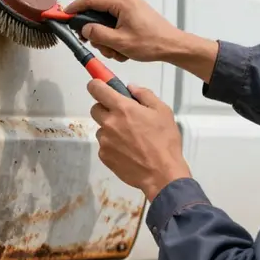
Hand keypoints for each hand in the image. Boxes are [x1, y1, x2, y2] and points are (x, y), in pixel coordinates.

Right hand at [64, 0, 180, 63]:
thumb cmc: (151, 43)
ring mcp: (130, 6)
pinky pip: (116, 22)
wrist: (173, 46)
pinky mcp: (134, 13)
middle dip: (95, 31)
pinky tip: (122, 48)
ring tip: (116, 50)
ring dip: (106, 37)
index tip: (65, 15)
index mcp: (121, 1)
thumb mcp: (120, 42)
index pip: (90, 0)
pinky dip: (115, 36)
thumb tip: (85, 29)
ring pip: (106, 20)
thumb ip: (98, 34)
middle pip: (98, 11)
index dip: (75, 7)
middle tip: (96, 44)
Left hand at [88, 79, 191, 202]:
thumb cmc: (165, 140)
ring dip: (110, 129)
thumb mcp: (162, 111)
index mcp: (122, 108)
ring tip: (130, 139)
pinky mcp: (103, 156)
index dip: (97, 85)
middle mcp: (109, 122)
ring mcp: (104, 140)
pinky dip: (113, 145)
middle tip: (122, 116)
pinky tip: (128, 151)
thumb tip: (130, 87)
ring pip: (101, 128)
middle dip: (106, 109)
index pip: (96, 88)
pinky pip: (104, 145)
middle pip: (95, 108)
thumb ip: (144, 95)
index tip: (101, 87)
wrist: (162, 174)